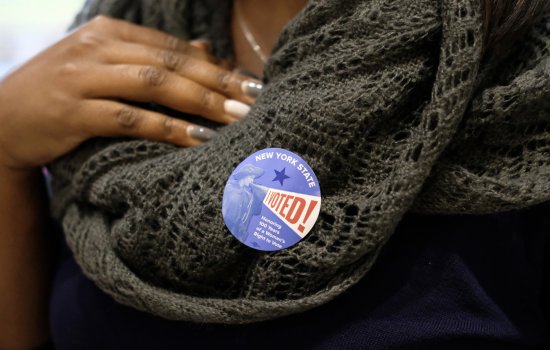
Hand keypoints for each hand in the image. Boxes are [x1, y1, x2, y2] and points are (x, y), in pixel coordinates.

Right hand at [0, 16, 262, 169]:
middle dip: (218, 83)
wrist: (3, 122)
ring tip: (237, 120)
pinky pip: (129, 118)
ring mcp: (81, 77)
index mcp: (109, 33)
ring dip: (200, 103)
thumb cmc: (63, 95)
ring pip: (154, 84)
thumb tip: (205, 49)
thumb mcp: (106, 67)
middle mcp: (96, 48)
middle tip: (255, 101)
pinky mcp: (72, 111)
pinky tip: (197, 139)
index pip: (174, 48)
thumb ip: (153, 58)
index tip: (252, 85)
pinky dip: (167, 128)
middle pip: (171, 63)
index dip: (216, 67)